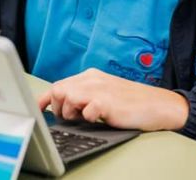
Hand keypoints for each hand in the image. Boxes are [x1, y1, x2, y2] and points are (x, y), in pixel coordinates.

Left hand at [36, 68, 189, 131]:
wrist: (158, 105)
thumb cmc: (130, 103)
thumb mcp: (103, 94)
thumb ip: (83, 96)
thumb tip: (61, 106)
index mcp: (90, 76)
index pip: (59, 85)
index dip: (45, 98)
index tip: (38, 109)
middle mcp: (92, 79)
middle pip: (58, 89)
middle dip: (59, 106)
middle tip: (72, 117)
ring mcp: (100, 89)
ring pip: (67, 96)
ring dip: (71, 112)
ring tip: (84, 117)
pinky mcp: (107, 101)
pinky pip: (86, 110)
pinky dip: (88, 117)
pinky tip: (98, 118)